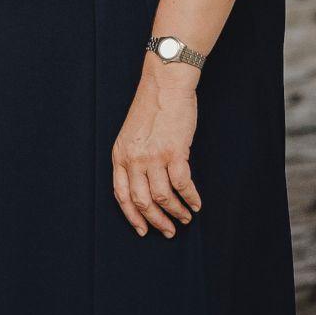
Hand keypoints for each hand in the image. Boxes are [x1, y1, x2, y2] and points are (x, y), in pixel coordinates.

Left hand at [111, 57, 201, 236]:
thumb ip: (134, 158)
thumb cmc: (152, 106)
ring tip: (185, 218)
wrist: (166, 83)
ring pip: (162, 197)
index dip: (132, 217)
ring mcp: (153, 156)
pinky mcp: (174, 151)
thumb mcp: (132, 134)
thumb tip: (146, 185)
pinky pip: (182, 184)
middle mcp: (134, 158)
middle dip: (156, 221)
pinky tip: (196, 204)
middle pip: (142, 201)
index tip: (143, 230)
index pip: (121, 196)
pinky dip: (190, 198)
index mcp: (120, 155)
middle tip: (168, 232)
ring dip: (175, 212)